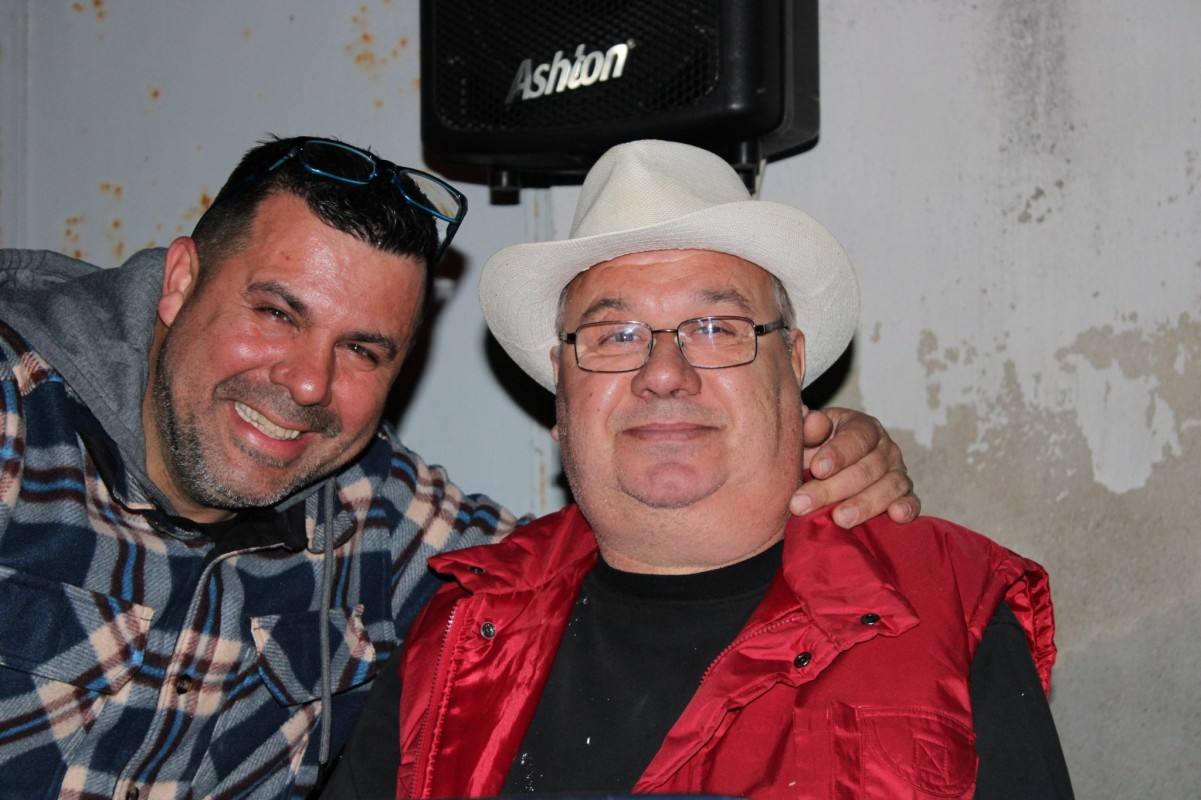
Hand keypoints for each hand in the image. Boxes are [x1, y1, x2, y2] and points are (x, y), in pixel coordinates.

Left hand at [791, 407, 919, 527]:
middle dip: (833, 489)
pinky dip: (907, 508)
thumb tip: (811, 420)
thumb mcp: (810, 436)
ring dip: (864, 505)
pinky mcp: (905, 495)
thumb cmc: (819, 450)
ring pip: (888, 487)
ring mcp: (898, 472)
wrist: (833, 469)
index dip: (837, 454)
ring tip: (839, 519)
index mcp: (863, 427)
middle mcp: (886, 448)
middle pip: (866, 469)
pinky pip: (911, 502)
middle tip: (804, 504)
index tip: (817, 469)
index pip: (855, 438)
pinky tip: (895, 516)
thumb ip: (809, 430)